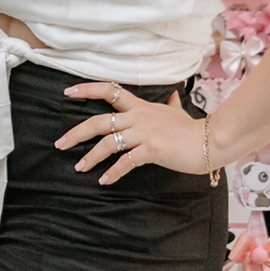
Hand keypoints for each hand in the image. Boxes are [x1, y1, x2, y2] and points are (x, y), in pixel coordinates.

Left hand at [56, 83, 205, 183]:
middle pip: (99, 121)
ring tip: (80, 167)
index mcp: (140, 107)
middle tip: (60, 144)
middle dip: (76, 133)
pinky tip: (104, 181)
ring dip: (91, 157)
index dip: (87, 89)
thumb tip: (173, 95)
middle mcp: (138, 117)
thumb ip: (171, 104)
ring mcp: (144, 133)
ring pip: (108, 143)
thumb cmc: (192, 129)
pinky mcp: (151, 150)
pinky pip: (126, 162)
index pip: (109, 91)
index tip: (68, 92)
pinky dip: (113, 172)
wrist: (209, 141)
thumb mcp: (178, 112)